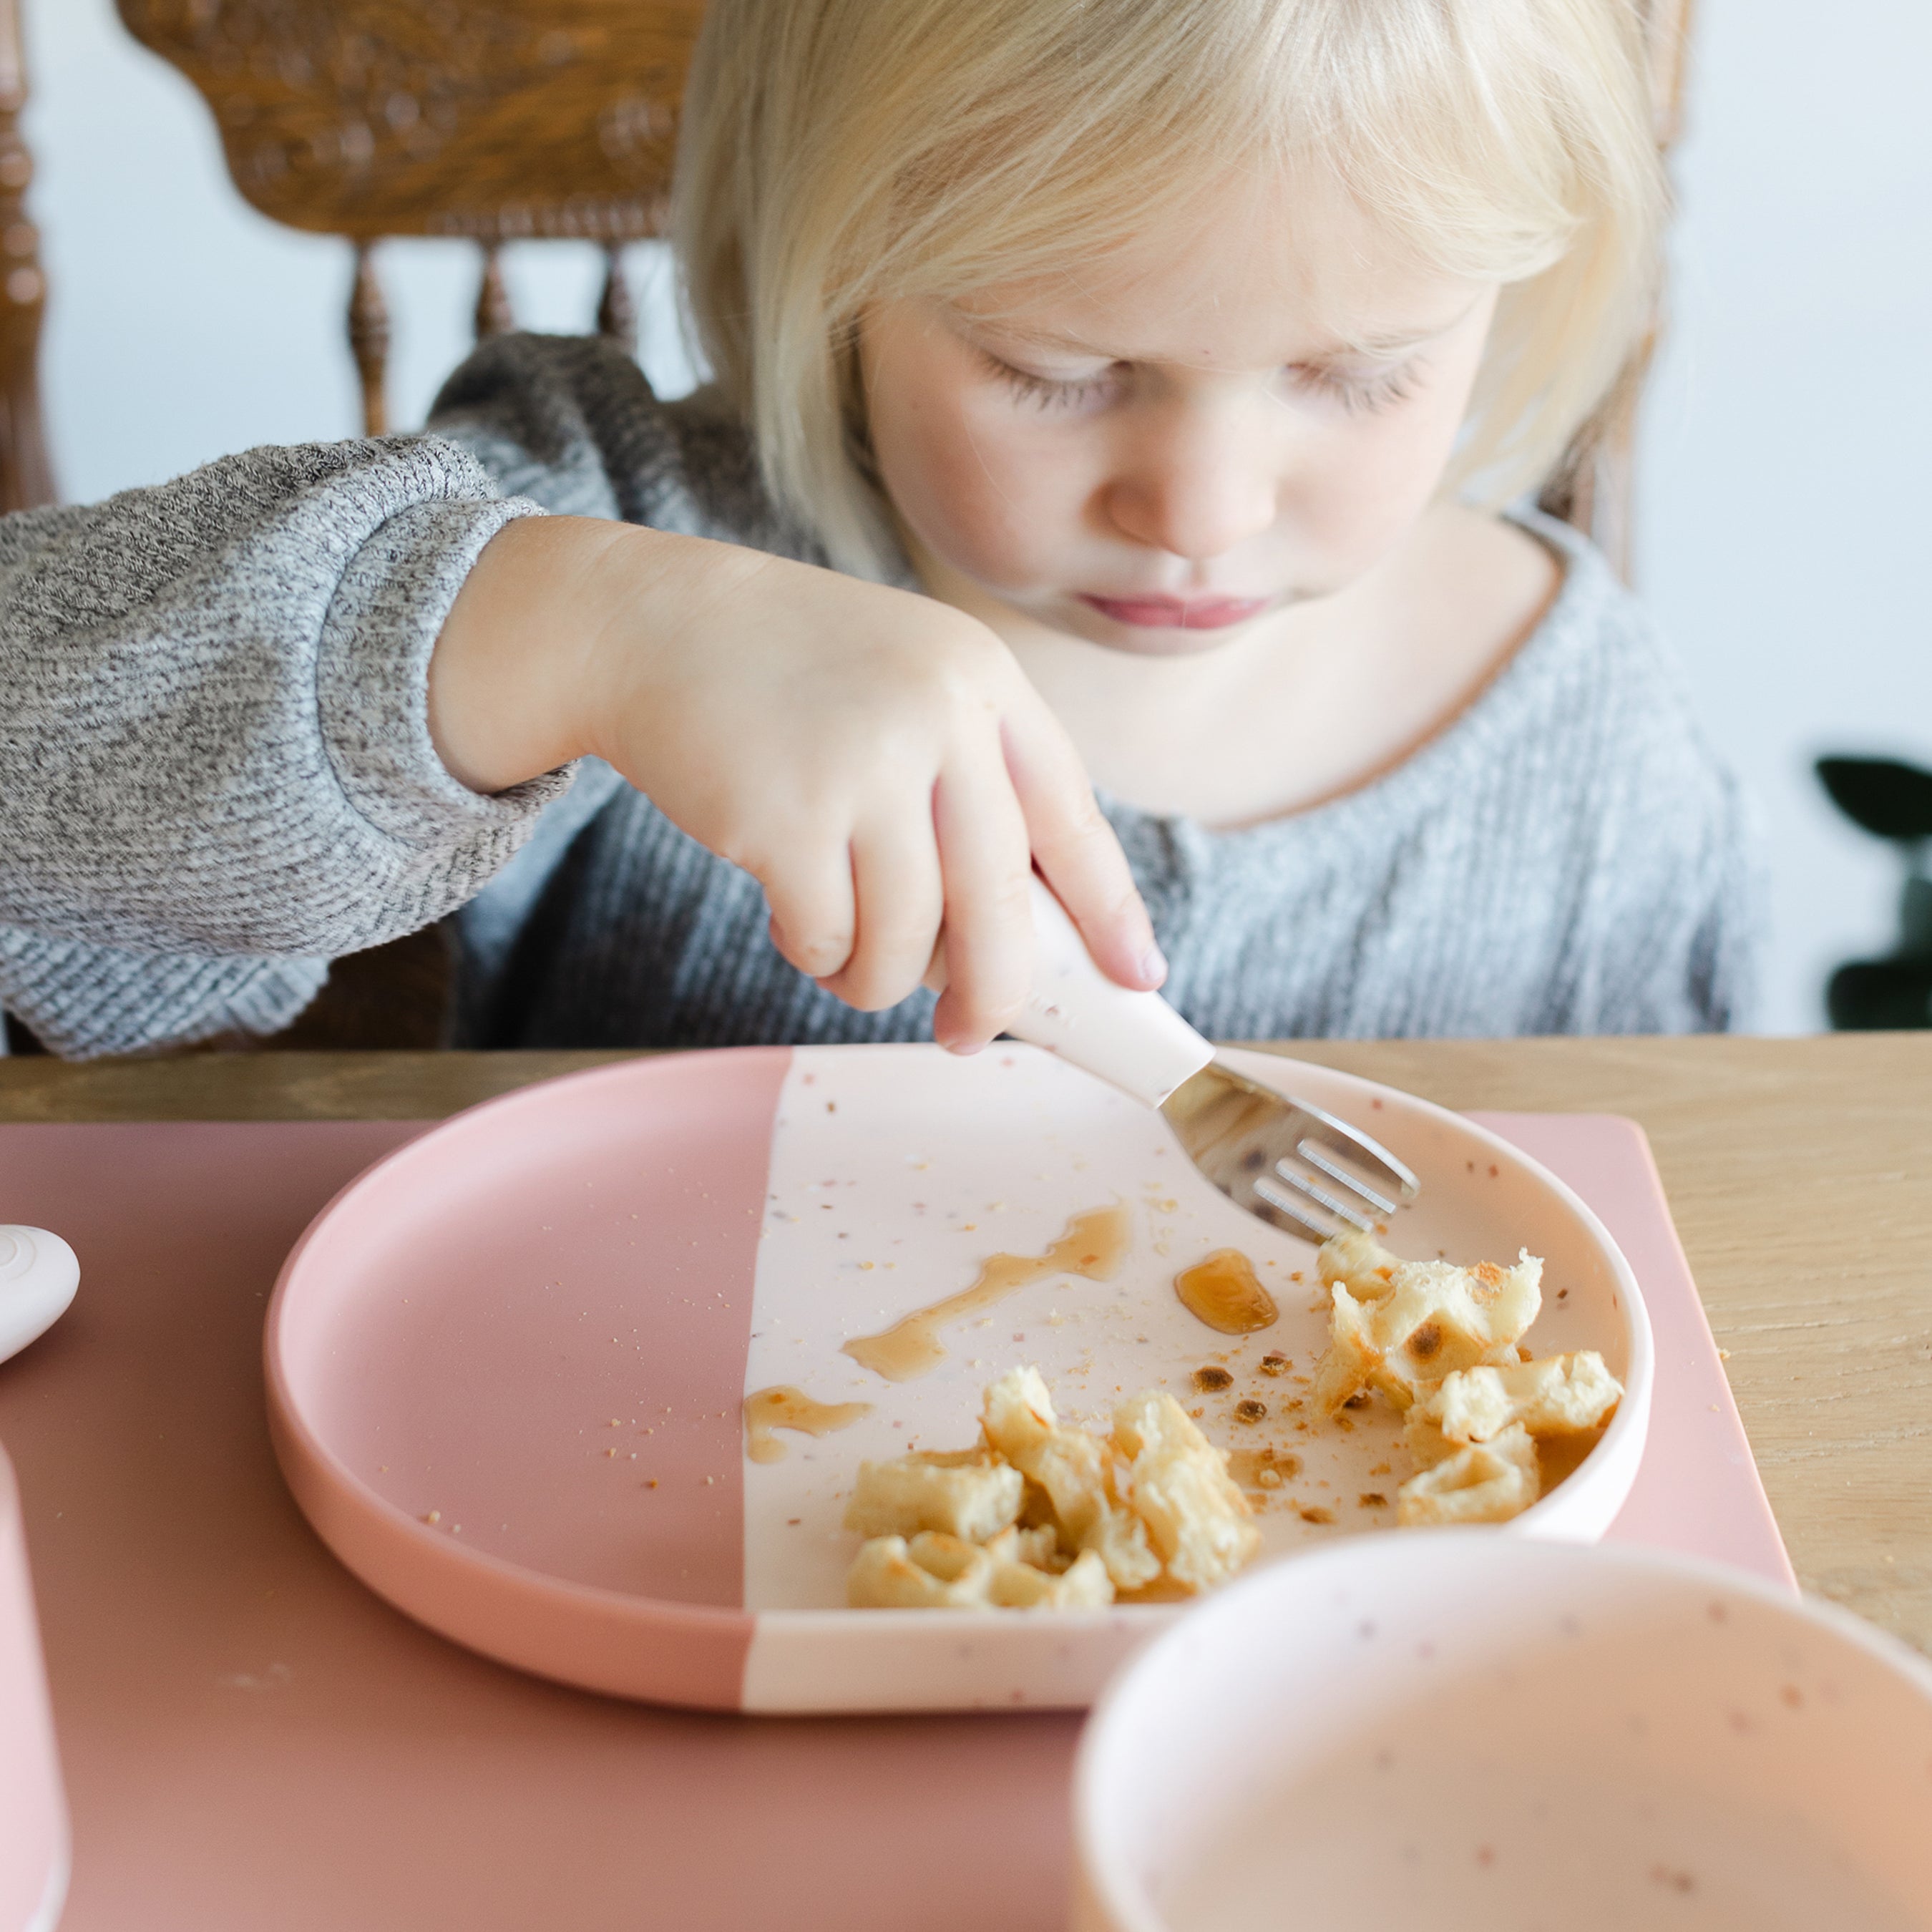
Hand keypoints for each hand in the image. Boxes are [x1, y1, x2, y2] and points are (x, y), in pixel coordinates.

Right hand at [429, 516, 1164, 1047]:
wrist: (650, 626)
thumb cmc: (788, 676)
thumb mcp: (908, 684)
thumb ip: (972, 782)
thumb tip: (1023, 936)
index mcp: (984, 682)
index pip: (1072, 817)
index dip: (1107, 909)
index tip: (1136, 977)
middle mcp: (939, 714)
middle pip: (1001, 903)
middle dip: (994, 991)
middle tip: (973, 1033)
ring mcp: (862, 762)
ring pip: (908, 938)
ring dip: (878, 977)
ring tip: (845, 956)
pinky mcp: (785, 815)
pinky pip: (829, 939)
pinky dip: (815, 954)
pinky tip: (794, 922)